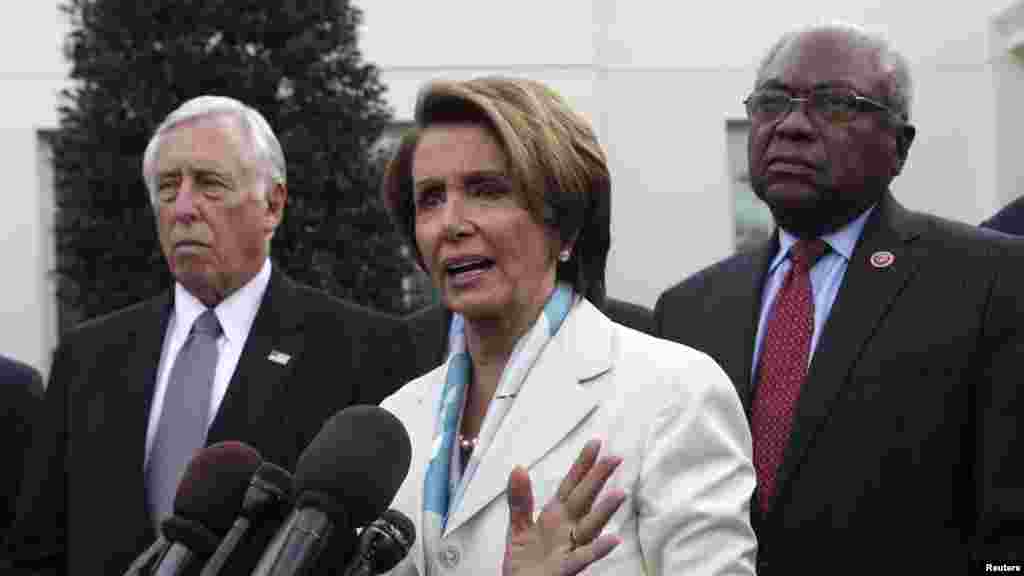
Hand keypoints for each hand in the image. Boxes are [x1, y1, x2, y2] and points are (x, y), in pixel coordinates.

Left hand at [502, 439, 626, 575]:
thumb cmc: (525, 559)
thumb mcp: (518, 526)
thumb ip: (520, 499)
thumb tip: (519, 467)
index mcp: (556, 515)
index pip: (571, 485)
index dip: (582, 465)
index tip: (596, 443)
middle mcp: (568, 528)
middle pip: (584, 500)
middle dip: (598, 480)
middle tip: (615, 458)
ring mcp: (569, 548)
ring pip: (589, 527)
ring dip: (604, 512)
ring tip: (619, 494)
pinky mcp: (564, 569)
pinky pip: (582, 558)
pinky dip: (598, 550)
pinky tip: (614, 540)